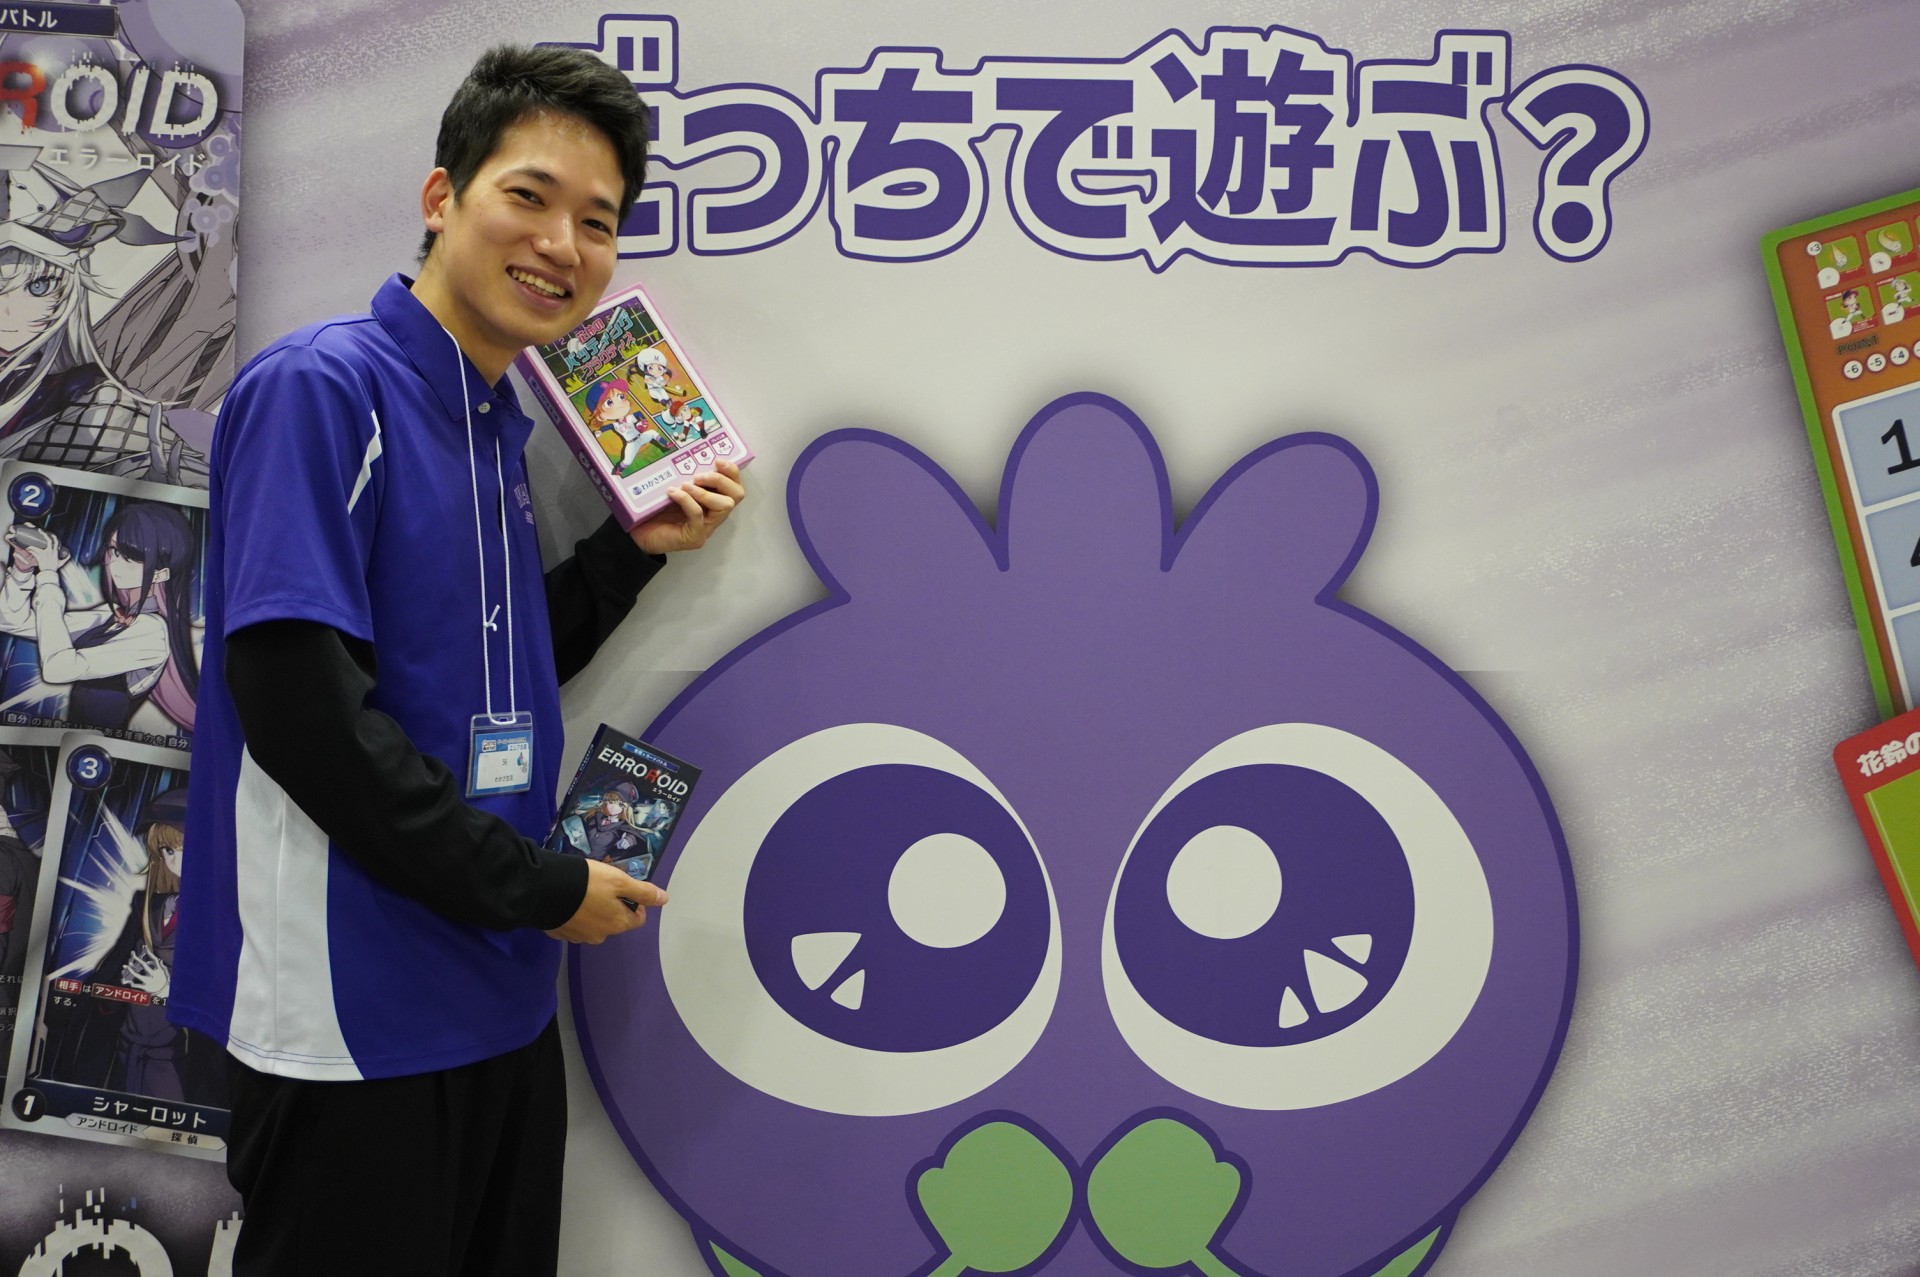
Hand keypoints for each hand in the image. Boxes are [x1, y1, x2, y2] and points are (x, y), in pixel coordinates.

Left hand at [5, 525, 65, 574]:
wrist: (49, 573)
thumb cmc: (54, 568)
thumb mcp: (61, 562)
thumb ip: (66, 558)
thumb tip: (69, 555)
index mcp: (55, 552)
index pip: (55, 541)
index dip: (52, 536)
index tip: (49, 533)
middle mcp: (50, 551)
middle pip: (47, 540)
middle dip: (43, 534)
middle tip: (39, 530)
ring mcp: (44, 554)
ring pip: (37, 546)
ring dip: (32, 545)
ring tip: (29, 545)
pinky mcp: (39, 557)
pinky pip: (33, 551)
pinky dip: (30, 550)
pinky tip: (27, 549)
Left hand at [121, 945, 170, 995]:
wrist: (164, 993)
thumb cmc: (165, 982)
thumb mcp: (165, 974)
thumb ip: (162, 967)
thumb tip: (159, 960)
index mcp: (159, 970)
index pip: (153, 959)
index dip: (149, 953)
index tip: (145, 947)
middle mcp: (154, 975)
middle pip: (145, 966)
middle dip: (138, 959)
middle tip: (132, 954)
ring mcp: (149, 981)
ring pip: (139, 975)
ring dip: (131, 971)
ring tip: (126, 966)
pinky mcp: (145, 988)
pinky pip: (137, 985)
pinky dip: (132, 984)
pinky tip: (128, 982)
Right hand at [545, 857, 667, 943]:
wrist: (545, 891)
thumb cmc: (587, 883)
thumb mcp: (619, 881)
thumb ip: (643, 892)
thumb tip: (665, 899)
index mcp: (618, 924)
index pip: (637, 919)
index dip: (636, 904)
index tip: (625, 889)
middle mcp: (600, 935)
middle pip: (615, 922)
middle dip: (613, 906)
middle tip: (602, 887)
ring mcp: (579, 937)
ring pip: (594, 924)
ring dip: (593, 911)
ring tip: (583, 892)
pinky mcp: (560, 933)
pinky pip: (574, 924)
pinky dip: (575, 915)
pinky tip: (568, 901)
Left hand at [629, 459, 743, 554]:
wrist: (638, 536)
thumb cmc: (655, 511)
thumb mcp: (674, 487)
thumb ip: (684, 476)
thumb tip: (686, 453)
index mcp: (712, 501)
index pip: (735, 485)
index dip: (732, 472)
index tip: (717, 460)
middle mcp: (714, 515)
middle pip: (737, 495)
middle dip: (721, 480)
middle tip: (699, 476)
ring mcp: (706, 528)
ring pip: (724, 506)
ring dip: (705, 491)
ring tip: (686, 484)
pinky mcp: (694, 537)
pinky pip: (698, 515)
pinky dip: (687, 500)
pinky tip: (672, 493)